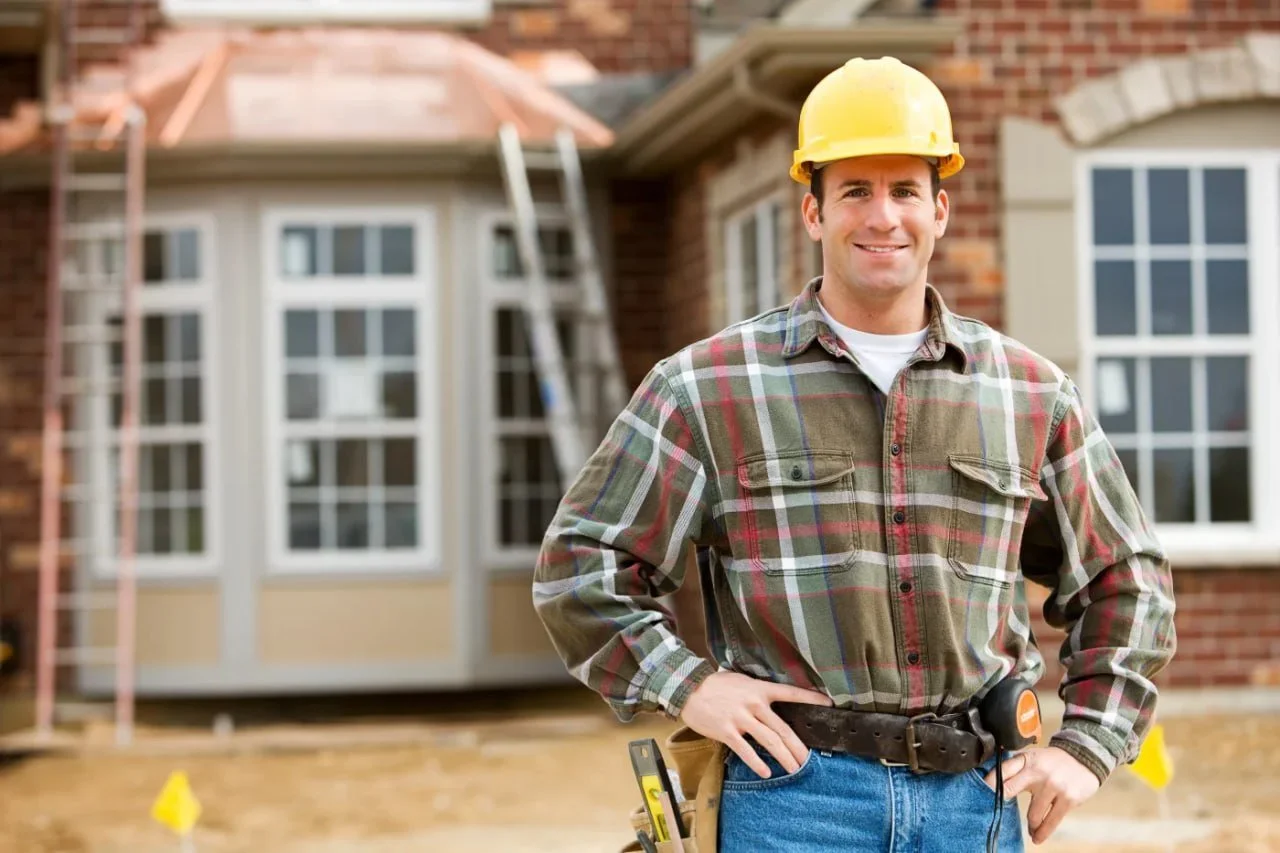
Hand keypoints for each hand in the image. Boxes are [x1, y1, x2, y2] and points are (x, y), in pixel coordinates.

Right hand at [679, 671, 831, 778]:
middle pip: (783, 729)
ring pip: (769, 741)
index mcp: (759, 689)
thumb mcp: (741, 681)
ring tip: (795, 769)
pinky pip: (746, 750)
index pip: (791, 693)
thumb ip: (757, 691)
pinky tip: (766, 772)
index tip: (828, 705)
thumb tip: (772, 702)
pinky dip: (757, 763)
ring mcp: (740, 718)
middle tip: (808, 760)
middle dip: (798, 747)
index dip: (811, 699)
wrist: (688, 688)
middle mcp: (754, 704)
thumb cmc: (715, 685)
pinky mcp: (727, 731)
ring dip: (784, 758)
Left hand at [982, 746, 1100, 843]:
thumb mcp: (1033, 758)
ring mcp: (1053, 786)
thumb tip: (993, 782)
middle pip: (1010, 789)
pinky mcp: (1068, 799)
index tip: (980, 794)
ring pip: (1033, 814)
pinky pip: (1052, 820)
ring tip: (1031, 831)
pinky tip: (1038, 837)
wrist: (1084, 756)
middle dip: (999, 803)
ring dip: (1031, 826)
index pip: (1002, 770)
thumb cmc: (1052, 761)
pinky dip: (1043, 832)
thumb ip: (1016, 769)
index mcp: (1026, 760)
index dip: (989, 782)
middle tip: (994, 815)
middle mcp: (1037, 772)